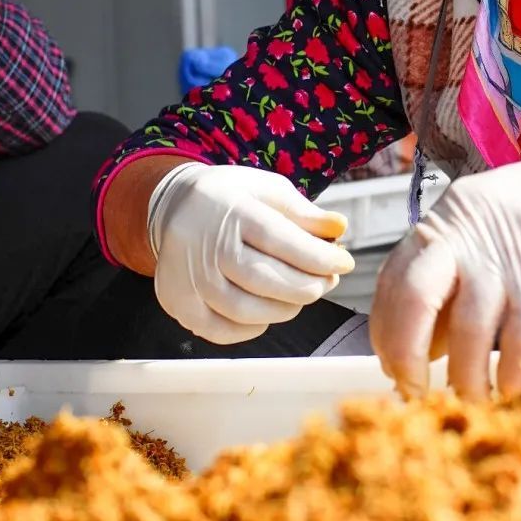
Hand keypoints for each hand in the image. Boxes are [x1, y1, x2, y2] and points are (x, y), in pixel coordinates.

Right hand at [148, 164, 353, 343]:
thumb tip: (340, 228)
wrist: (174, 205)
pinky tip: (268, 311)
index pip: (281, 241)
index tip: (345, 263)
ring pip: (246, 310)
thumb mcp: (267, 189)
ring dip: (285, 308)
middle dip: (307, 286)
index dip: (319, 258)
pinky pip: (221, 330)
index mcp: (231, 211)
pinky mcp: (177, 302)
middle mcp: (204, 245)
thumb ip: (303, 211)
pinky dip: (251, 328)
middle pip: (265, 280)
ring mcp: (188, 278)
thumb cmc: (231, 198)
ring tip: (302, 294)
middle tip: (327, 281)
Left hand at [369, 128, 520, 398]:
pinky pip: (520, 340)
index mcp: (443, 222)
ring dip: (466, 379)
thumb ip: (452, 281)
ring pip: (470, 331)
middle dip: (406, 355)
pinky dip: (512, 374)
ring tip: (471, 402)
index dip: (385, 333)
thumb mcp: (486, 234)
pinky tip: (511, 391)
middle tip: (414, 393)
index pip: (392, 281)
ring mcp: (507, 256)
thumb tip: (424, 348)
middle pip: (414, 299)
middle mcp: (466, 234)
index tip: (393, 368)